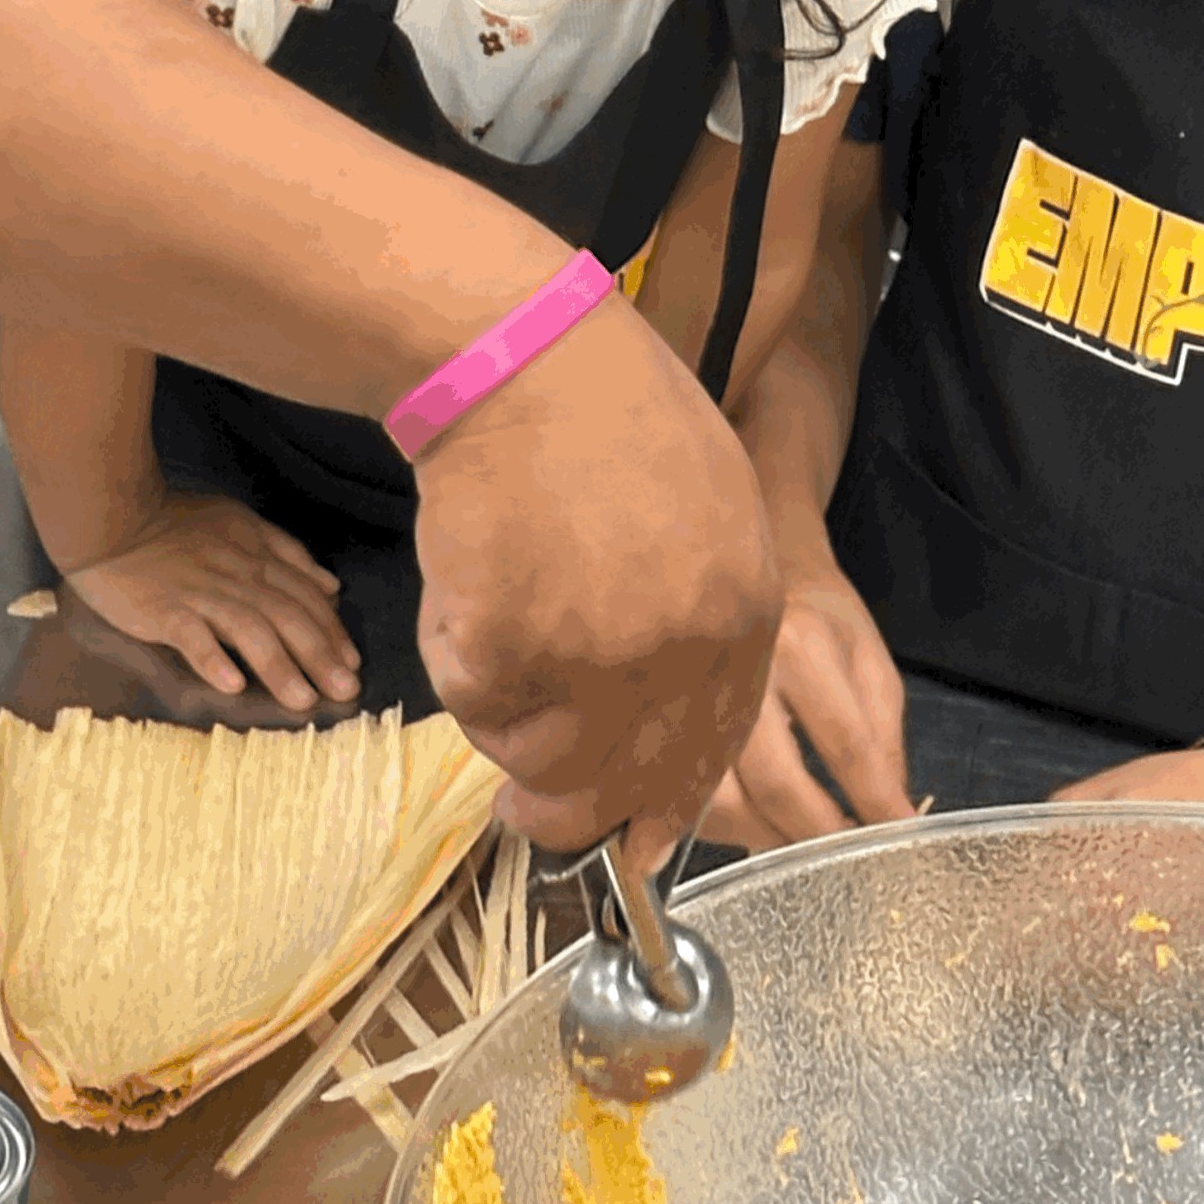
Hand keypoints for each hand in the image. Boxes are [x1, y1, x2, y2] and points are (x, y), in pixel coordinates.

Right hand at [61, 494, 359, 713]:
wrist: (117, 519)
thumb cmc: (177, 525)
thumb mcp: (242, 525)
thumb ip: (287, 553)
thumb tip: (331, 584)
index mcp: (258, 557)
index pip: (306, 597)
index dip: (333, 630)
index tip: (353, 661)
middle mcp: (239, 576)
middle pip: (289, 617)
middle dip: (322, 656)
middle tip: (346, 691)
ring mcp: (202, 594)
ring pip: (250, 631)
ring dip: (280, 666)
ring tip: (303, 700)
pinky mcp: (165, 610)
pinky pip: (193, 637)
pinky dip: (213, 660)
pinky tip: (233, 686)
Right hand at [411, 296, 780, 878]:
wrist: (524, 359)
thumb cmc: (608, 419)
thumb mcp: (708, 510)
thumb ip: (701, 614)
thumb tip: (664, 719)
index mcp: (746, 611)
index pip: (713, 747)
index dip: (665, 806)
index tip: (633, 844)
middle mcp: (684, 647)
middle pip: (624, 781)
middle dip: (568, 810)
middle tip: (522, 809)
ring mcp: (600, 652)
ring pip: (539, 758)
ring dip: (505, 720)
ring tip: (492, 632)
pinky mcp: (514, 645)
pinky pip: (473, 706)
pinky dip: (457, 664)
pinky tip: (468, 587)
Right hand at [700, 562, 915, 849]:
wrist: (756, 577)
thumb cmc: (820, 621)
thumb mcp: (871, 664)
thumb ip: (884, 738)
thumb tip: (892, 812)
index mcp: (802, 647)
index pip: (846, 744)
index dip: (874, 802)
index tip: (897, 837)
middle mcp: (741, 672)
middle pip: (778, 782)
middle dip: (817, 834)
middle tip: (845, 859)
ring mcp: (694, 699)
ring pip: (723, 800)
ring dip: (765, 839)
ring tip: (799, 848)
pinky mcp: (665, 725)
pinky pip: (688, 799)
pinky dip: (726, 827)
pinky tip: (757, 825)